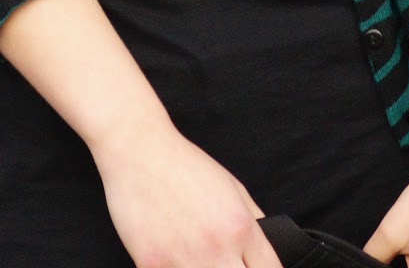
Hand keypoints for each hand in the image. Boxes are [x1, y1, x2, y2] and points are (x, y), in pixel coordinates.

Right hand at [92, 111, 282, 267]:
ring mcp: (183, 262)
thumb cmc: (184, 167)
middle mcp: (216, 248)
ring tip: (195, 255)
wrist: (138, 151)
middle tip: (224, 262)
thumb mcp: (232, 187)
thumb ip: (253, 222)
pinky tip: (171, 256)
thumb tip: (269, 252)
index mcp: (240, 227)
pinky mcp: (152, 267)